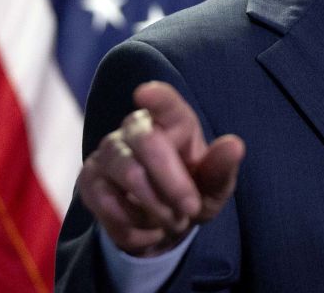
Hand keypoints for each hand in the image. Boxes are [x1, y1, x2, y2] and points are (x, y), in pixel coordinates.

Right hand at [77, 81, 245, 255]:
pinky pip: (108, 204)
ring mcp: (108, 152)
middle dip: (174, 183)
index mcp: (173, 122)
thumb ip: (221, 168)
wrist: (159, 225)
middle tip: (190, 210)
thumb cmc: (191, 194)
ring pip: (129, 174)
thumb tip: (234, 145)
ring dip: (156, 208)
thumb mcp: (213, 188)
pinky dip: (134, 226)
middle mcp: (135, 128)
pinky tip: (147, 229)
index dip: (157, 97)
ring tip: (173, 222)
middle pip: (148, 143)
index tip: (145, 93)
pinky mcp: (89, 179)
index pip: (166, 103)